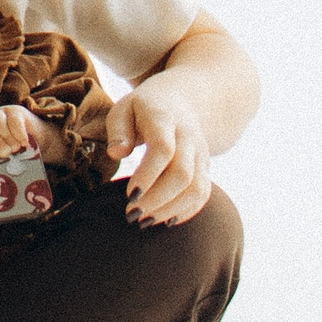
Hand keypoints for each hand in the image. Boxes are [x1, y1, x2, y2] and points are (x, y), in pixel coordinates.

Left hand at [0, 105, 46, 157]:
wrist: (40, 139)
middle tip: (8, 152)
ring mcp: (2, 113)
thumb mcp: (8, 154)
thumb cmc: (20, 151)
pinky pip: (13, 120)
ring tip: (16, 147)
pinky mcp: (16, 111)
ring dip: (6, 136)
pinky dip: (18, 132)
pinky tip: (23, 141)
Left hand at [105, 76, 213, 226]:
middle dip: (157, 199)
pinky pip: (204, 193)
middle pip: (183, 174)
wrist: (181, 101)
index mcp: (164, 119)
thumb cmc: (142, 109)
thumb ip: (118, 130)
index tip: (129, 195)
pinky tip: (165, 220)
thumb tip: (116, 154)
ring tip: (144, 221)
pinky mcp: (206, 168)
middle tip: (131, 213)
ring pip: (197, 188)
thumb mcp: (124, 108)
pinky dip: (187, 211)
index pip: (163, 149)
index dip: (148, 175)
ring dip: (171, 209)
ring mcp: (201, 154)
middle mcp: (189, 138)